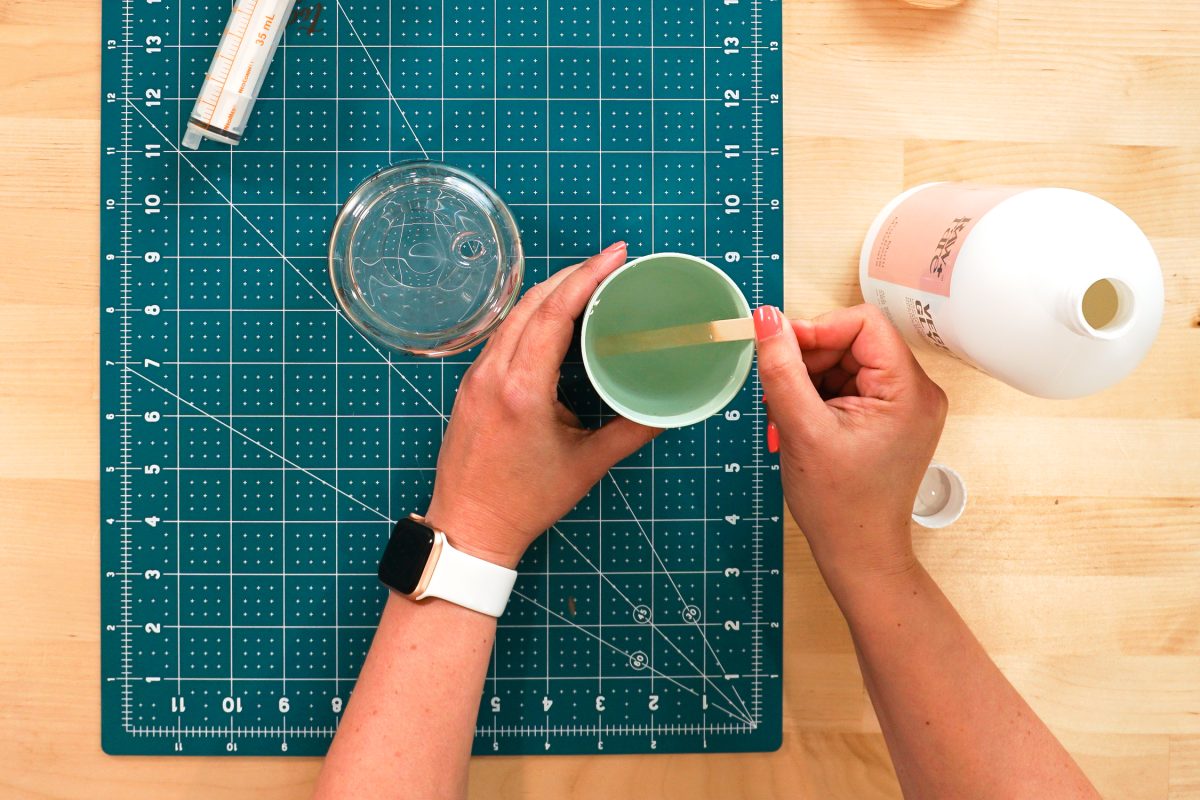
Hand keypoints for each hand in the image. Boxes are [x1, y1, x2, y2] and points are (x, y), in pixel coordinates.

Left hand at [424, 243, 660, 568]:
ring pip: (514, 314)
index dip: (587, 276)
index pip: (554, 312)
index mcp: (522, 389)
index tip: (616, 255)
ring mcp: (476, 376)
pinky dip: (532, 315)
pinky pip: (503, 334)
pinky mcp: (470, 384)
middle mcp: (493, 373)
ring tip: (589, 283)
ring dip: (551, 291)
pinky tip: (555, 317)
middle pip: (533, 301)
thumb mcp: (587, 465)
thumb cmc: (524, 502)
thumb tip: (669, 407)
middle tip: (612, 264)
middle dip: (573, 274)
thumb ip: (631, 431)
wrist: (469, 527)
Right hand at [753, 304, 947, 589]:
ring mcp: (903, 406)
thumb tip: (767, 319)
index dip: (817, 331)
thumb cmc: (839, 506)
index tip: (781, 352)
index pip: (862, 323)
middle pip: (852, 341)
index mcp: (908, 390)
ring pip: (846, 363)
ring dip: (809, 381)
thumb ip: (782, 369)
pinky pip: (849, 385)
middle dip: (809, 361)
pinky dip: (818, 397)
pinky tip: (802, 423)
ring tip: (789, 416)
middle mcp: (915, 392)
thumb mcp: (802, 428)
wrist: (857, 554)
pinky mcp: (888, 418)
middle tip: (779, 392)